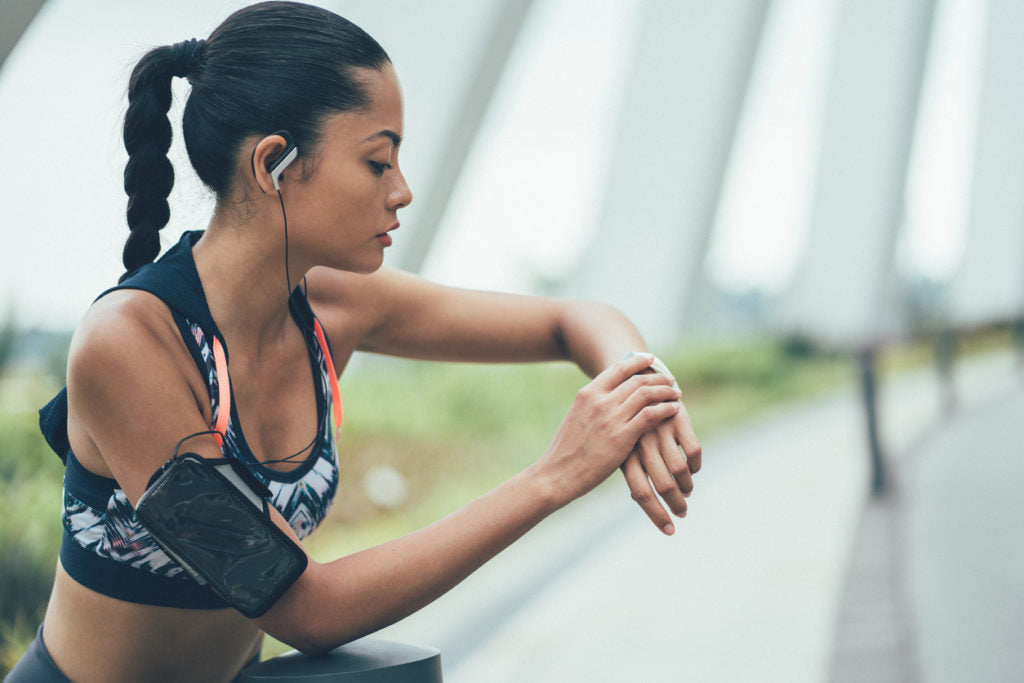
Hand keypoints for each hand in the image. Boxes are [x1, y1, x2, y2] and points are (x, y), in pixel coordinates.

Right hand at [538, 354, 682, 504]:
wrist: (557, 474)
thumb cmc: (567, 450)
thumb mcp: (577, 417)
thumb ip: (593, 405)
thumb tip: (609, 397)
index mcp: (587, 393)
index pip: (618, 368)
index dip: (638, 362)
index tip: (651, 360)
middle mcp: (599, 401)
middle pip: (637, 379)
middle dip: (658, 377)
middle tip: (670, 380)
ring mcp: (611, 418)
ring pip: (647, 394)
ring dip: (666, 391)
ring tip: (676, 393)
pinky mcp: (622, 437)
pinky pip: (651, 415)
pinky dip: (666, 409)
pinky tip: (674, 410)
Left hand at [620, 392, 700, 534]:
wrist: (632, 378)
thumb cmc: (625, 420)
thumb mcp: (621, 442)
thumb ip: (629, 467)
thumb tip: (640, 499)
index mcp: (625, 452)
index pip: (641, 491)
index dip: (656, 513)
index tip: (669, 531)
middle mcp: (642, 442)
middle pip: (663, 483)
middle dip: (676, 505)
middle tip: (682, 513)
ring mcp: (660, 429)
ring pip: (680, 469)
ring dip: (687, 486)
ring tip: (687, 492)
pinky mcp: (677, 418)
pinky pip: (694, 450)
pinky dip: (696, 465)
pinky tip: (694, 469)